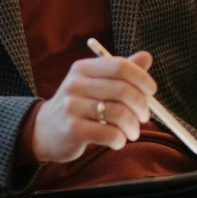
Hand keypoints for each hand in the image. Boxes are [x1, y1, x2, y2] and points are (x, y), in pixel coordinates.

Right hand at [31, 51, 156, 162]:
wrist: (45, 130)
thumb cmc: (78, 105)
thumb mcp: (96, 83)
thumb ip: (121, 71)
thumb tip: (146, 57)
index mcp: (84, 68)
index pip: (120, 66)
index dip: (142, 78)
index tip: (152, 91)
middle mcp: (76, 84)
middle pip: (122, 90)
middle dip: (141, 106)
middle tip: (144, 117)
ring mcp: (72, 106)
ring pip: (118, 113)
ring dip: (133, 126)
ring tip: (132, 132)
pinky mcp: (72, 129)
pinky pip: (108, 134)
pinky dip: (120, 139)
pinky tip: (117, 140)